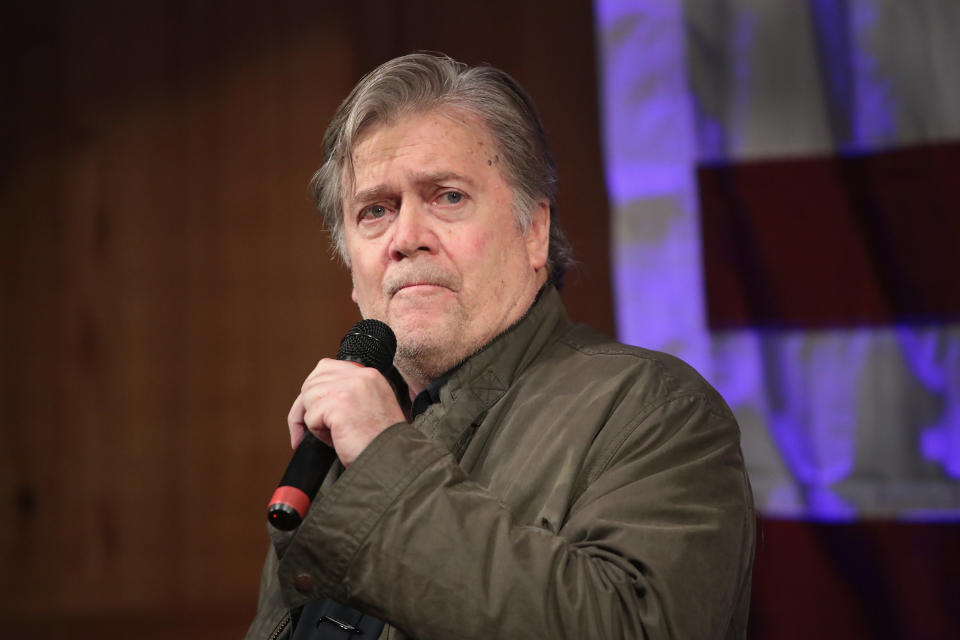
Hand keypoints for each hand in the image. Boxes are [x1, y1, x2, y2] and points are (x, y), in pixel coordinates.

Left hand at [288, 359, 406, 466]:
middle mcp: (360, 376)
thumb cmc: (381, 441)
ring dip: (314, 420)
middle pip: (312, 382)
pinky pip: (310, 417)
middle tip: (314, 427)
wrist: (393, 459)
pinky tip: (337, 438)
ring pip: (308, 397)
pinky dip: (318, 433)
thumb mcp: (371, 405)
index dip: (315, 391)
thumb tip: (316, 395)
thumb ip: (350, 393)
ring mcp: (349, 388)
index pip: (326, 368)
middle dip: (306, 407)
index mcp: (369, 374)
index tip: (315, 409)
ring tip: (335, 433)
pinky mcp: (338, 405)